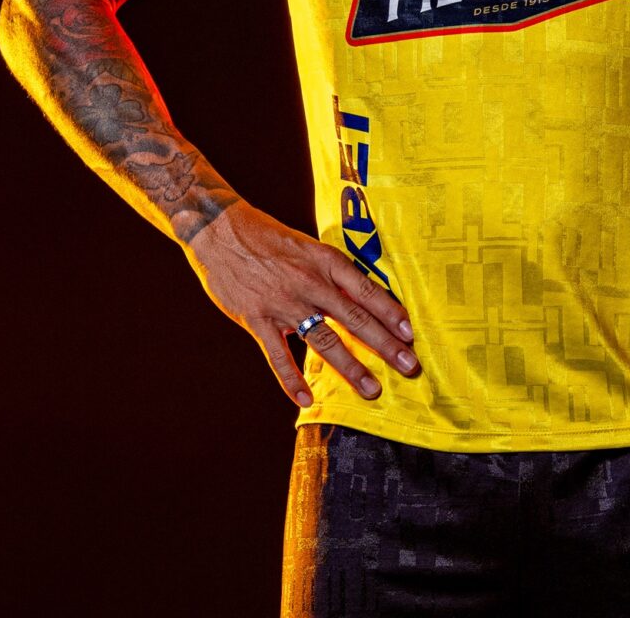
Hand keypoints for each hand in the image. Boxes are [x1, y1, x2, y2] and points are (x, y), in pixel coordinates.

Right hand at [183, 201, 419, 406]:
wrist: (220, 230)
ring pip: (324, 340)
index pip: (366, 289)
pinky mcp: (257, 319)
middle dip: (385, 344)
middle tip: (409, 366)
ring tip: (372, 389)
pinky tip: (306, 400)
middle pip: (354, 318)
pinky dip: (291, 381)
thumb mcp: (307, 246)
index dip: (390, 312)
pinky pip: (278, 356)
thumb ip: (330, 273)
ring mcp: (284, 302)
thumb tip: (360, 297)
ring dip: (350, 367)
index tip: (410, 333)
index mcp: (325, 260)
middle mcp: (310, 281)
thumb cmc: (268, 238)